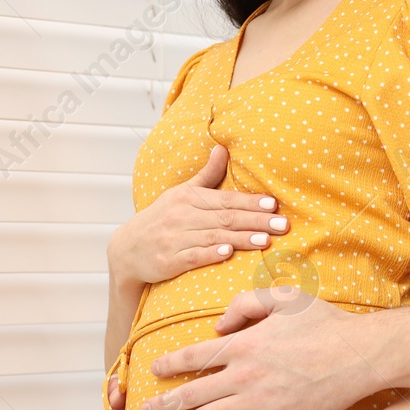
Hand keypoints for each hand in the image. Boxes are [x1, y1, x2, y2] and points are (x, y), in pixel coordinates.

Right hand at [109, 144, 289, 285]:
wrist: (126, 250)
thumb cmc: (161, 218)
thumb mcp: (181, 193)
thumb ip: (207, 174)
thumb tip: (223, 148)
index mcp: (187, 198)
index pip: (225, 199)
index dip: (250, 201)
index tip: (273, 204)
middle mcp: (181, 216)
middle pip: (225, 218)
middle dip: (256, 221)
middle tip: (283, 224)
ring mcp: (174, 239)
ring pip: (213, 238)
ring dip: (241, 239)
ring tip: (266, 240)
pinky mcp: (168, 261)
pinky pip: (192, 257)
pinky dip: (210, 254)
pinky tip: (228, 254)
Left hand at [140, 288, 379, 409]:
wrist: (359, 357)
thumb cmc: (325, 324)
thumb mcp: (286, 297)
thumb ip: (246, 304)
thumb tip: (218, 325)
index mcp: (244, 343)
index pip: (195, 355)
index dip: (169, 364)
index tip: (152, 371)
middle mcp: (244, 375)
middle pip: (192, 394)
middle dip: (164, 405)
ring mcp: (257, 402)